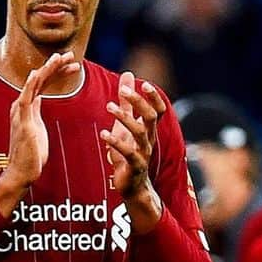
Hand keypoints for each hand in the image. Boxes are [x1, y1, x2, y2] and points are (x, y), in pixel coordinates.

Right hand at [0, 51, 79, 216]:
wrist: (22, 173)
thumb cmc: (32, 155)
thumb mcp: (37, 129)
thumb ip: (36, 115)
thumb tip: (39, 102)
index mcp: (28, 107)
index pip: (44, 83)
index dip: (57, 72)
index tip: (73, 65)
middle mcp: (22, 106)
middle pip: (41, 79)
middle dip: (56, 66)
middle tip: (72, 55)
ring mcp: (21, 112)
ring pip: (35, 84)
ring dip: (48, 70)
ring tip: (61, 58)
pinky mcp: (23, 121)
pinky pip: (25, 99)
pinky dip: (30, 85)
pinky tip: (35, 73)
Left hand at [101, 72, 165, 207]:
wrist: (132, 186)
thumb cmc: (129, 154)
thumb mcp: (126, 126)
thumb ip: (127, 103)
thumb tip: (128, 75)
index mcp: (149, 130)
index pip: (158, 110)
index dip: (153, 97)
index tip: (144, 83)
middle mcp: (149, 139)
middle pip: (150, 117)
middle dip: (138, 102)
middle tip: (123, 91)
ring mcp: (143, 153)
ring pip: (139, 132)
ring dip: (125, 118)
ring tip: (109, 107)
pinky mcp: (134, 166)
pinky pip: (127, 152)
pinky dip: (115, 142)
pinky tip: (103, 134)